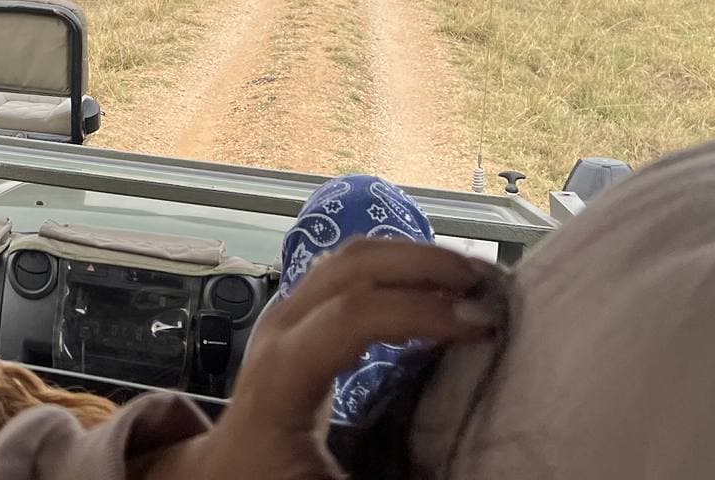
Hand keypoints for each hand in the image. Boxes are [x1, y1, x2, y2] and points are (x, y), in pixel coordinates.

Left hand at [145, 240, 501, 479]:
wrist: (224, 475)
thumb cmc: (272, 479)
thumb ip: (401, 477)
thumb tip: (471, 458)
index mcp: (282, 374)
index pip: (352, 316)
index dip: (421, 312)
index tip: (483, 326)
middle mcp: (280, 329)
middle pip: (352, 266)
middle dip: (425, 264)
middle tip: (489, 284)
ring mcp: (286, 314)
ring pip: (350, 257)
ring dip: (414, 258)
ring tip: (471, 277)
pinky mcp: (300, 316)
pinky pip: (349, 272)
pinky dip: (397, 268)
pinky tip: (435, 287)